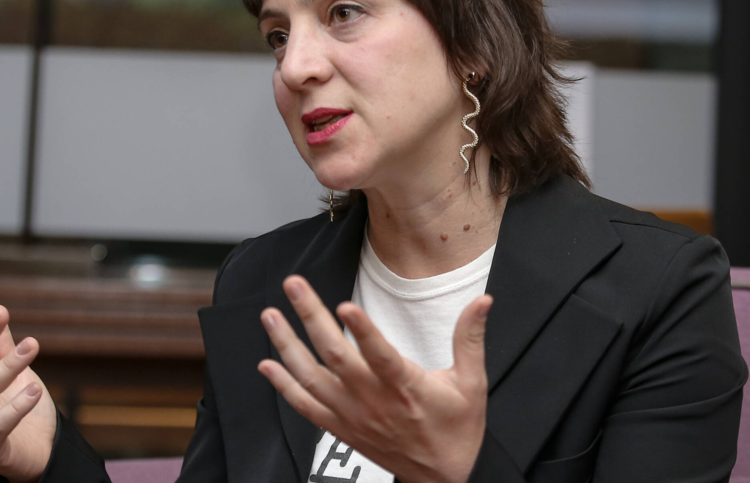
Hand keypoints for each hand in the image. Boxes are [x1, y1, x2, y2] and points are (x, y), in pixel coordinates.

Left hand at [258, 276, 491, 482]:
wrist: (443, 480)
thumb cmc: (457, 430)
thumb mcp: (472, 385)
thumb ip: (470, 339)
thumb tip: (482, 302)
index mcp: (407, 387)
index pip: (381, 355)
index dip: (363, 330)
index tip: (345, 305)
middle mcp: (374, 401)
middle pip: (336, 356)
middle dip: (311, 317)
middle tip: (294, 285)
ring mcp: (353, 415)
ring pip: (311, 378)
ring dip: (287, 345)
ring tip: (270, 315)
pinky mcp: (341, 428)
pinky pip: (305, 407)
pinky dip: (283, 386)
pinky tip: (267, 364)